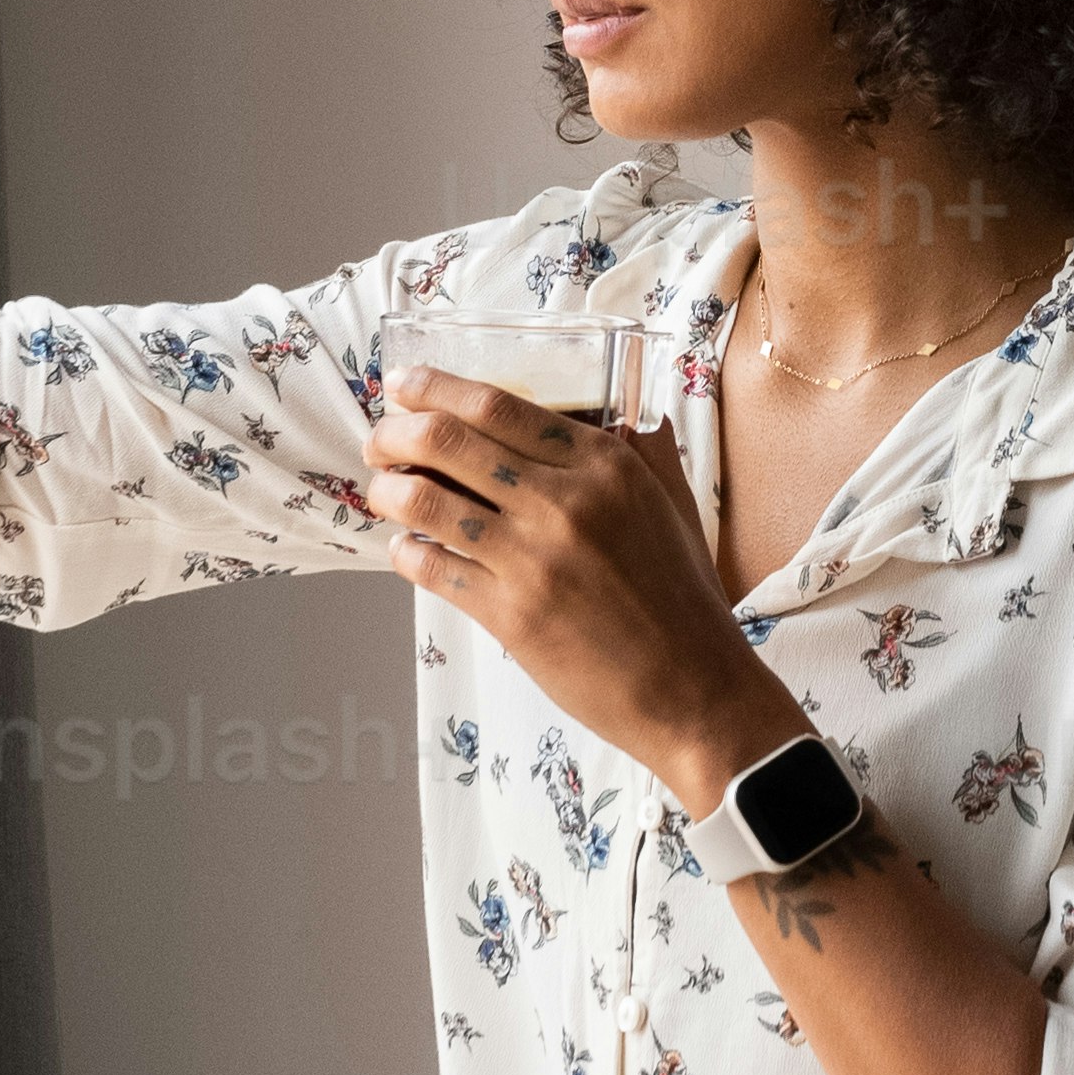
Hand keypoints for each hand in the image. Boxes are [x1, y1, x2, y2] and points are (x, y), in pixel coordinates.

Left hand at [367, 375, 792, 808]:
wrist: (694, 688)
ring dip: (388, 490)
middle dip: (395, 433)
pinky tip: (406, 549)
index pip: (497, 404)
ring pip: (426, 502)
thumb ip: (641, 451)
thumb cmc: (684, 598)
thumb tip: (615, 410)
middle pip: (447, 440)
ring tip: (384, 492)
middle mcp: (564, 502)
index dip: (435, 387)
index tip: (405, 386)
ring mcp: (534, 559)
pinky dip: (405, 552)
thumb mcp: (674, 504)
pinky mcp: (512, 616)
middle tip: (380, 441)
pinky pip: (433, 569)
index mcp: (605, 465)